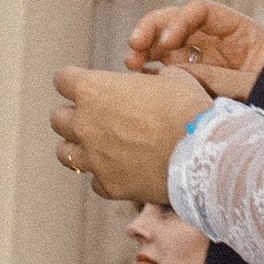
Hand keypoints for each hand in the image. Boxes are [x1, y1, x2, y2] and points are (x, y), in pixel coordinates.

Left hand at [51, 63, 208, 203]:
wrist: (205, 156)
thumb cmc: (188, 109)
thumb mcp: (170, 78)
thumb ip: (148, 79)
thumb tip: (150, 81)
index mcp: (93, 89)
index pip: (62, 79)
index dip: (75, 82)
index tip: (87, 86)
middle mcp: (85, 123)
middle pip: (57, 118)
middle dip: (73, 117)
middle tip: (95, 119)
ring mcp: (94, 157)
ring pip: (65, 153)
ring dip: (78, 148)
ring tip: (97, 148)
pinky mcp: (110, 186)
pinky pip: (94, 182)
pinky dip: (103, 177)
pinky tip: (119, 172)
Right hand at [127, 0, 263, 98]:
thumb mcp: (257, 87)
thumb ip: (222, 79)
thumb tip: (182, 76)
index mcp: (241, 32)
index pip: (201, 11)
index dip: (180, 21)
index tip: (167, 41)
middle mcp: (220, 41)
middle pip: (179, 22)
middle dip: (154, 29)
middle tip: (135, 44)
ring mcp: (208, 59)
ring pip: (169, 44)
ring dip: (147, 49)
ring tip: (131, 63)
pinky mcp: (199, 80)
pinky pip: (172, 69)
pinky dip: (155, 71)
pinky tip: (140, 77)